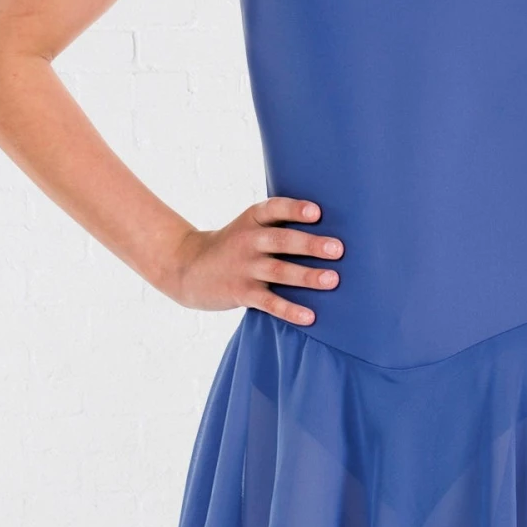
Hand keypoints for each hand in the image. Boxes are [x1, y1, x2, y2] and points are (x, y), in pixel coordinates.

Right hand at [157, 196, 343, 325]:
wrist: (188, 267)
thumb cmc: (234, 245)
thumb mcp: (249, 226)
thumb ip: (279, 224)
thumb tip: (329, 230)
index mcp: (253, 218)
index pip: (274, 209)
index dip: (295, 209)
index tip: (317, 212)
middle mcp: (248, 240)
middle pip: (282, 240)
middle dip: (310, 244)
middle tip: (338, 249)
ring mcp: (244, 267)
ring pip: (279, 271)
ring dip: (307, 276)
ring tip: (333, 279)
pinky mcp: (241, 292)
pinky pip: (269, 302)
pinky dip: (289, 310)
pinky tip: (309, 317)